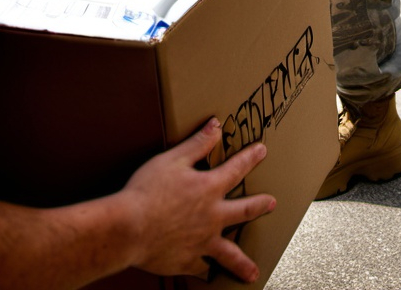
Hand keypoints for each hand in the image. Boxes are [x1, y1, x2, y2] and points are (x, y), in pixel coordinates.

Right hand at [122, 118, 274, 281]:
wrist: (128, 228)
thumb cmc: (147, 192)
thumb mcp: (173, 159)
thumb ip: (198, 143)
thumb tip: (216, 126)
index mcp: (209, 189)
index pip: (236, 168)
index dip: (250, 157)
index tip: (261, 151)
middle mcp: (211, 217)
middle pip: (243, 211)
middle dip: (260, 205)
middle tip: (271, 203)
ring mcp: (201, 242)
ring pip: (228, 253)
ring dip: (243, 261)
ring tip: (253, 271)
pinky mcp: (186, 261)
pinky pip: (201, 268)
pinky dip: (205, 271)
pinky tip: (209, 275)